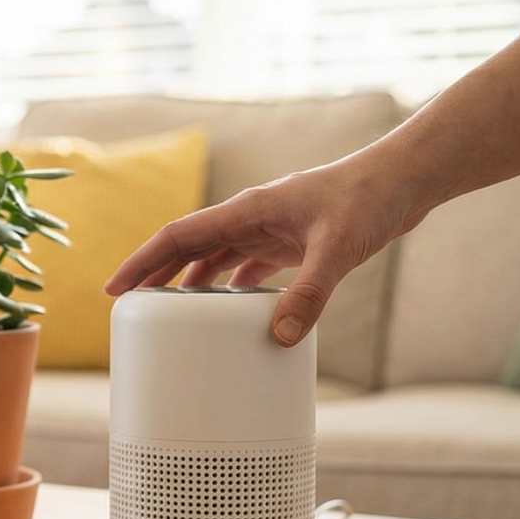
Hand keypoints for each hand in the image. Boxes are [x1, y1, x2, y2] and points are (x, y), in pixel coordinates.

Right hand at [103, 156, 423, 346]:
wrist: (403, 181)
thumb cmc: (369, 200)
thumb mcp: (338, 250)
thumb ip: (310, 294)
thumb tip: (281, 337)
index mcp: (247, 210)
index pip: (178, 235)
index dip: (142, 262)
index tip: (116, 289)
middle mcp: (251, 217)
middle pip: (188, 247)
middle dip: (155, 275)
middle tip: (129, 307)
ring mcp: (270, 228)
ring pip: (215, 258)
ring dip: (190, 283)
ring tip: (170, 315)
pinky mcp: (291, 241)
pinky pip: (248, 266)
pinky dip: (232, 288)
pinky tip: (231, 311)